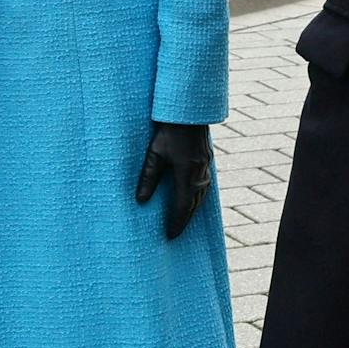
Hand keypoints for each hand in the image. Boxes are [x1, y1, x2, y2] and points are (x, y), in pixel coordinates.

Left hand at [134, 122, 212, 239]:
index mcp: (187, 176)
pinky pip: (204, 186)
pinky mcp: (207, 160)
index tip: (170, 237)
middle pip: (194, 206)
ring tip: (184, 220)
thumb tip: (141, 201)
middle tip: (175, 234)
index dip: (176, 224)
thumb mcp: (155, 154)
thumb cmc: (169, 130)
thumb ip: (148, 178)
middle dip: (185, 221)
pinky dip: (198, 197)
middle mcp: (200, 175)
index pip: (182, 208)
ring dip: (192, 210)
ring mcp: (206, 168)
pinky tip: (193, 198)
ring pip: (201, 197)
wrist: (188, 110)